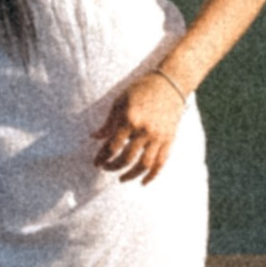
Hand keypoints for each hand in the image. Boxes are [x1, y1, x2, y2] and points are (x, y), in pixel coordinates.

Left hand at [95, 68, 184, 182]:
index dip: (102, 156)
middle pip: (126, 158)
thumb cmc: (142, 88)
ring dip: (131, 175)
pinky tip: (143, 182)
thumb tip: (95, 137)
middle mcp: (144, 130)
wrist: (170, 83)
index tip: (96, 162)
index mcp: (129, 119)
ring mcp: (158, 137)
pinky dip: (152, 175)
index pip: (112, 145)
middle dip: (113, 166)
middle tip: (106, 168)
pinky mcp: (169, 140)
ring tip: (122, 178)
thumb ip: (108, 122)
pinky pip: (161, 162)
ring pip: (144, 164)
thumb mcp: (120, 101)